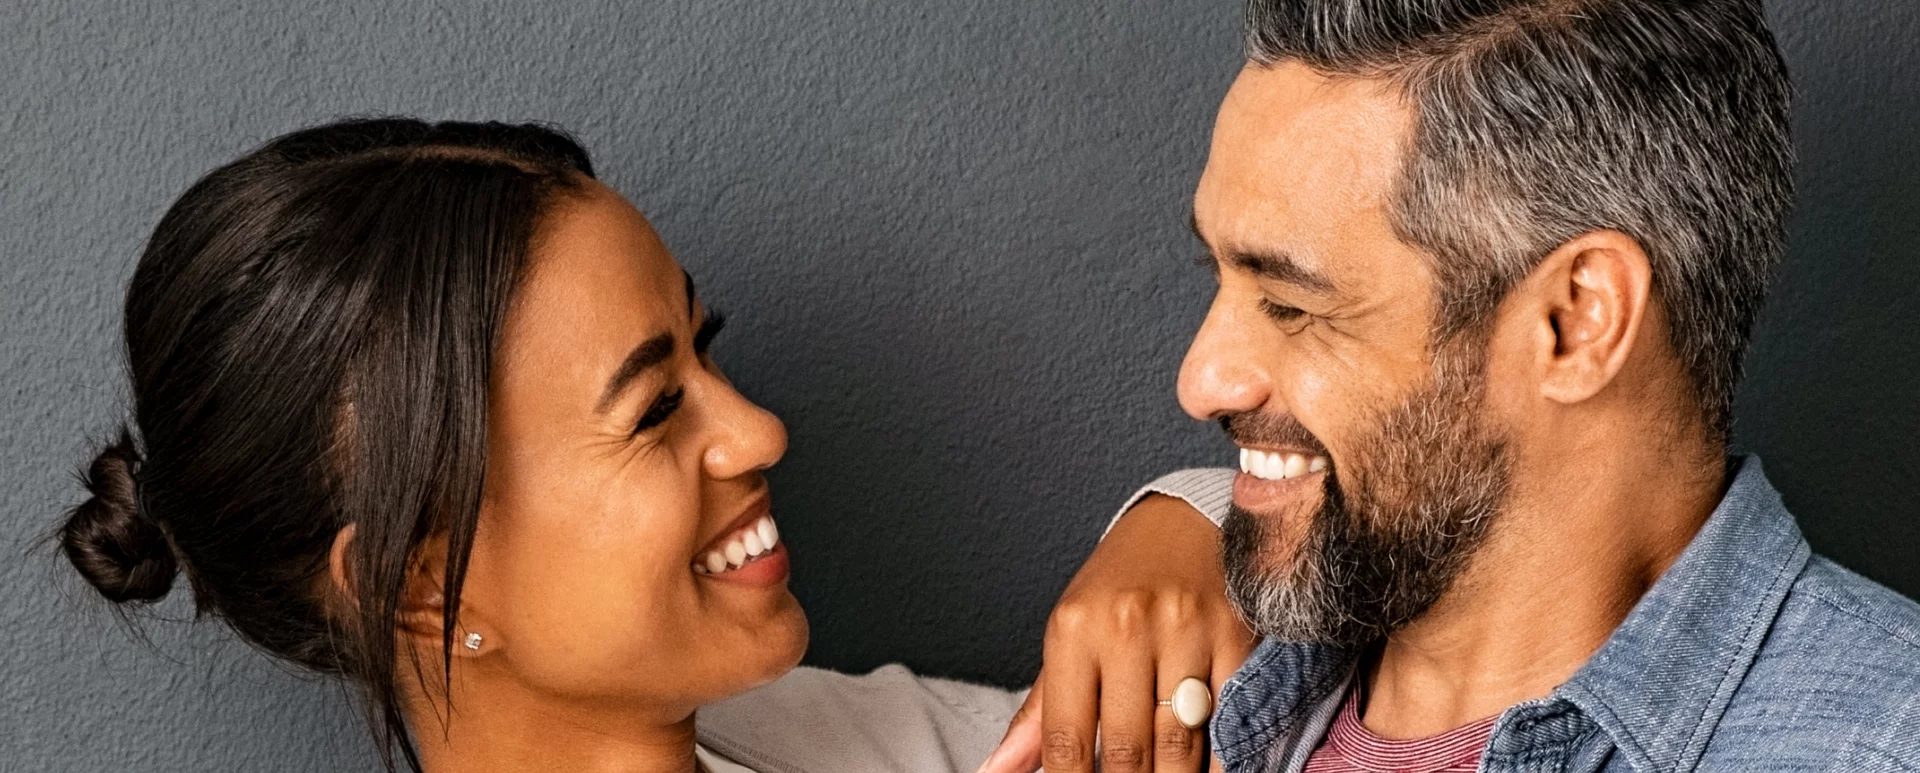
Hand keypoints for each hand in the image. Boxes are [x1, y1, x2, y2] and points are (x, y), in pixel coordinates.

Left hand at [977, 494, 1255, 772]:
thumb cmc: (1117, 587)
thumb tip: (997, 771)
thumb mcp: (1068, 636)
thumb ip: (1039, 713)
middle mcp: (1126, 626)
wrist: (1184, 521)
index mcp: (1073, 629)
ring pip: (1180, 744)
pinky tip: (1205, 768)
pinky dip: (1219, 758)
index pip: (1067, 737)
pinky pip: (1230, 720)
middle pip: (1127, 750)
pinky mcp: (1236, 635)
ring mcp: (1185, 629)